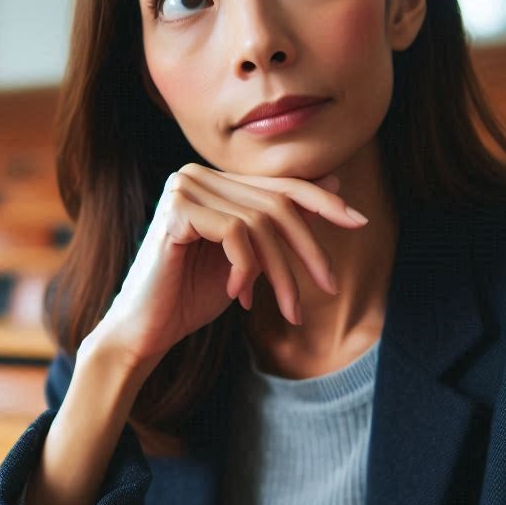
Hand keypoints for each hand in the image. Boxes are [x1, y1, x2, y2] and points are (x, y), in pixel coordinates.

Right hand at [90, 162, 367, 365]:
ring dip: (281, 272)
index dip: (323, 201)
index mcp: (211, 181)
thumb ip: (280, 222)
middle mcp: (194, 175)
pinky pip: (236, 232)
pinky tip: (239, 295)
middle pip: (275, 204)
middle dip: (307, 250)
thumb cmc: (192, 296)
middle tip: (329, 288)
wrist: (145, 330)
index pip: (279, 185)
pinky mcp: (176, 209)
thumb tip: (332, 181)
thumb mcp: (249, 259)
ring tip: (287, 308)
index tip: (359, 223)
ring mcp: (183, 187)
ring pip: (260, 222)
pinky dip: (247, 269)